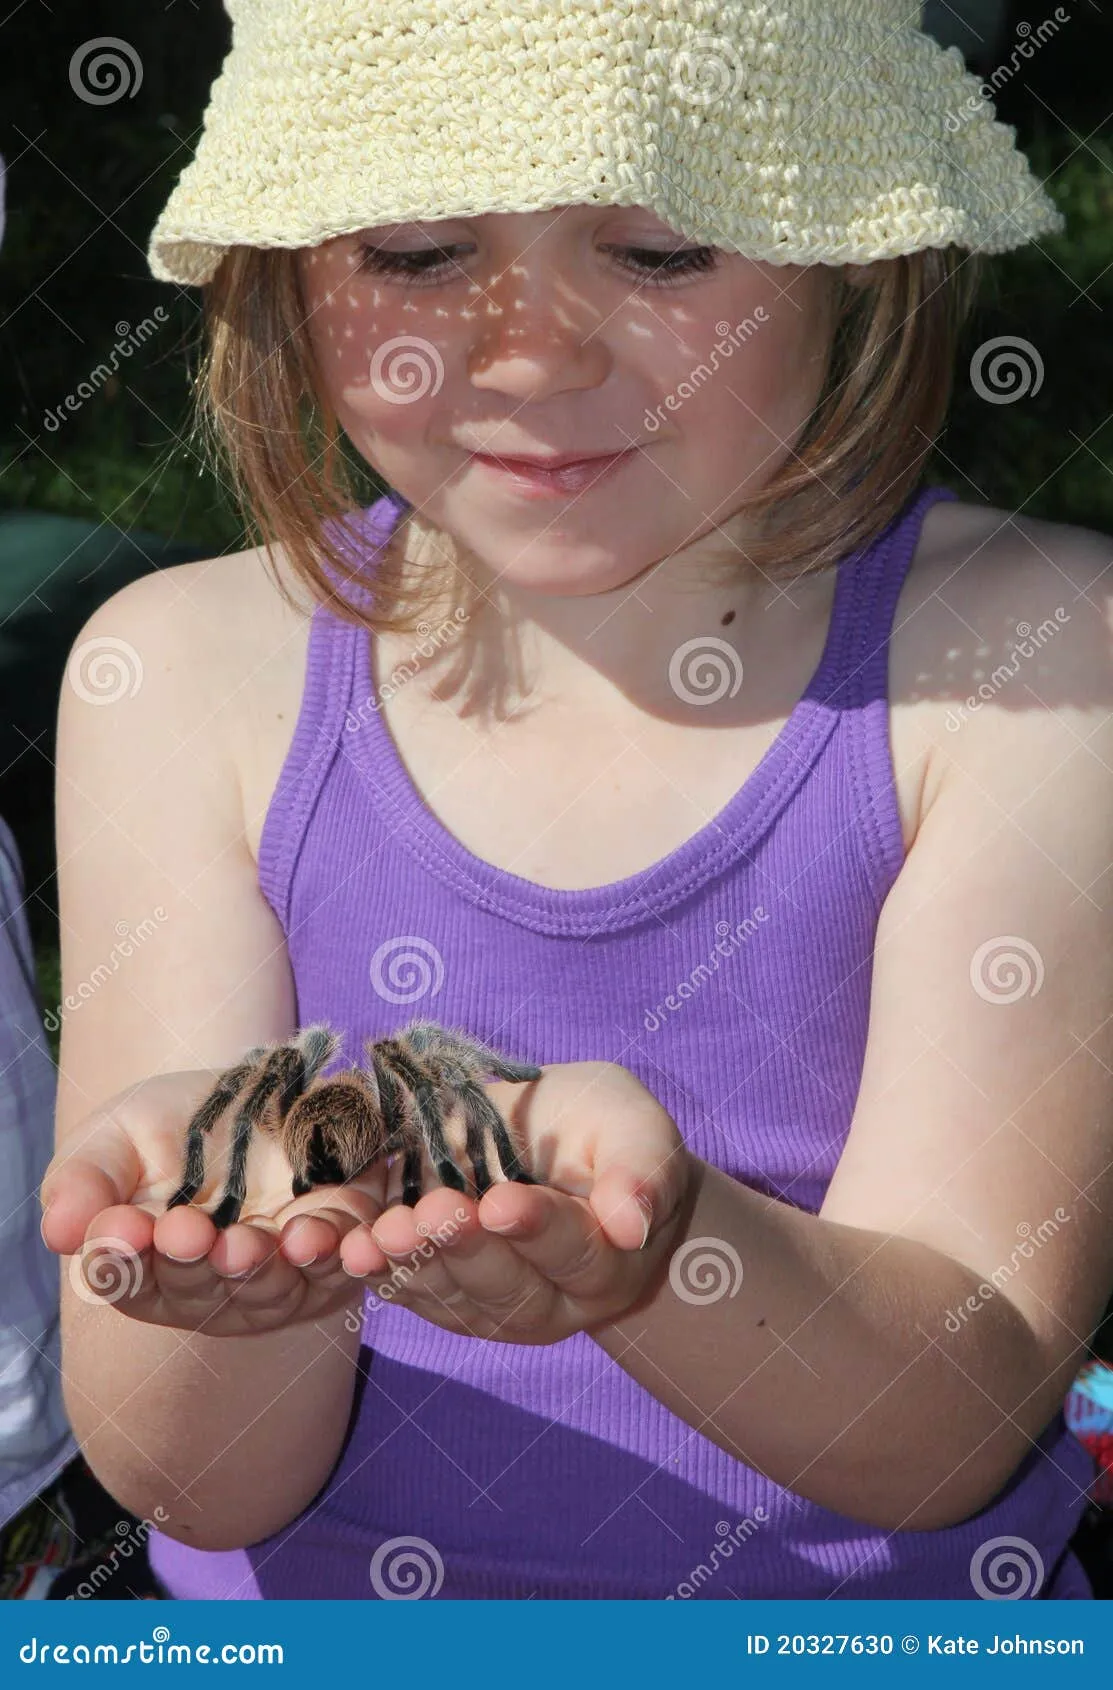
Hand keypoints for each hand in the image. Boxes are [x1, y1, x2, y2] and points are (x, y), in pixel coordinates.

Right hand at [41, 1069, 385, 1335]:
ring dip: (259, 1268)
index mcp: (144, 1268)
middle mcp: (210, 1288)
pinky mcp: (337, 1254)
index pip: (126, 1276)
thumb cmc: (175, 1124)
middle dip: (194, 1262)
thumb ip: (86, 1179)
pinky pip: (340, 1265)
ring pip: (268, 1288)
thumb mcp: (118, 1136)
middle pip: (198, 1290)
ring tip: (247, 1241)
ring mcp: (276, 1279)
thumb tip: (60, 1231)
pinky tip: (314, 1238)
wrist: (262, 1091)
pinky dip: (331, 1256)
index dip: (123, 1257)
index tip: (123, 1229)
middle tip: (188, 1231)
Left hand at [338, 1060, 695, 1342]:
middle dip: (466, 1249)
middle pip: (510, 1286)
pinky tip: (355, 1249)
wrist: (556, 1149)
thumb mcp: (634, 1126)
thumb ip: (642, 1169)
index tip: (501, 1201)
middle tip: (432, 1213)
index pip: (576, 1250)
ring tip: (384, 1233)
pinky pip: (414, 1294)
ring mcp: (497, 1309)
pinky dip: (384, 1273)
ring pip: (456, 1298)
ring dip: (417, 1266)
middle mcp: (555, 1301)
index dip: (538, 1227)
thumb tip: (633, 1224)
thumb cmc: (601, 1130)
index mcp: (609, 1260)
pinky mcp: (447, 1300)